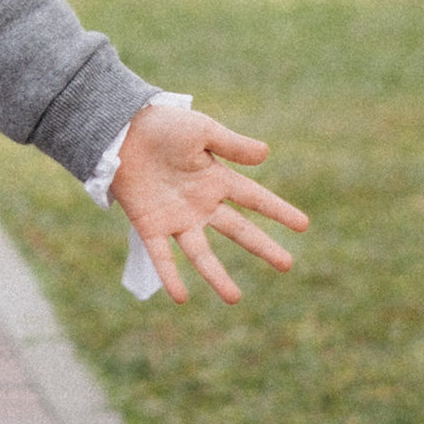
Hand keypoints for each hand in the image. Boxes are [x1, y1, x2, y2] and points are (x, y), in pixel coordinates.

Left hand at [109, 97, 307, 306]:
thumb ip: (232, 144)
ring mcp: (176, 217)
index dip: (278, 210)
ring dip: (216, 275)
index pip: (254, 198)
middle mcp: (200, 203)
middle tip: (287, 265)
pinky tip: (181, 297)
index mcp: (216, 179)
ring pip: (201, 253)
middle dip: (262, 247)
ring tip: (235, 298)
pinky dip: (170, 275)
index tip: (303, 225)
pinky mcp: (149, 225)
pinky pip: (162, 255)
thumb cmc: (162, 125)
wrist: (119, 129)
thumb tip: (266, 154)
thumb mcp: (201, 130)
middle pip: (237, 229)